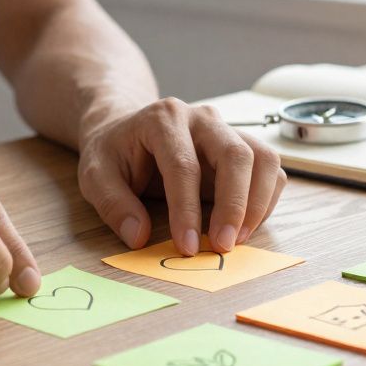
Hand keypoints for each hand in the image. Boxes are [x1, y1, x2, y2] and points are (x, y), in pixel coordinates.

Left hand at [77, 98, 286, 255]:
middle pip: (235, 154)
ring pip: (264, 158)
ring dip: (257, 203)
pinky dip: (266, 200)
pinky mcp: (242, 147)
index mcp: (163, 118)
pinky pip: (270, 169)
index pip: (184, 165)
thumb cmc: (114, 153)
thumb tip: (139, 236)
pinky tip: (245, 226)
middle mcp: (202, 118)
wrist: (126, 131)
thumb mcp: (95, 176)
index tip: (188, 247)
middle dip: (234, 205)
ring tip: (238, 239)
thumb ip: (113, 204)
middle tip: (223, 246)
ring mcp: (227, 129)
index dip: (187, 210)